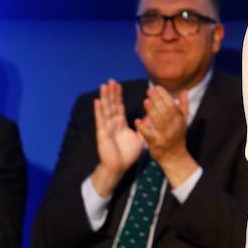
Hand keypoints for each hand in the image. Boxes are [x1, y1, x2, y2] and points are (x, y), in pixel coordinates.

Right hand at [91, 79, 143, 195]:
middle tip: (111, 80)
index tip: (118, 85)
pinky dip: (98, 110)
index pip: (119, 106)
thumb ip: (144, 127)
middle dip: (111, 93)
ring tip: (103, 85)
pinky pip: (100, 120)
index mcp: (120, 124)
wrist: (119, 167)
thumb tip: (150, 117)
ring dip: (104, 97)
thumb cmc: (128, 154)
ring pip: (105, 109)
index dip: (118, 96)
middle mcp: (112, 123)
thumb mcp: (140, 139)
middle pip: (112, 105)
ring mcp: (106, 127)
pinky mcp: (102, 133)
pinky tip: (97, 101)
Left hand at [136, 85, 198, 185]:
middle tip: (149, 91)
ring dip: (152, 111)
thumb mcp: (183, 121)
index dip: (165, 96)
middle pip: (165, 112)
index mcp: (179, 120)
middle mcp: (173, 127)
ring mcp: (165, 136)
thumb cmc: (177, 136)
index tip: (157, 88)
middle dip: (158, 100)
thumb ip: (183, 105)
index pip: (172, 105)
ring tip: (146, 101)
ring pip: (158, 121)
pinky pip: (149, 135)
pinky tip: (137, 121)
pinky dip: (143, 128)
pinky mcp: (156, 144)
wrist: (174, 157)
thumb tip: (184, 91)